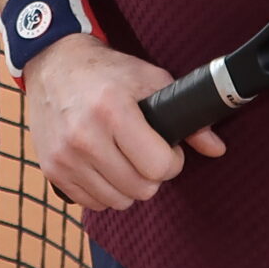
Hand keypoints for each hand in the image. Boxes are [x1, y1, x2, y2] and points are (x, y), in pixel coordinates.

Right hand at [23, 35, 223, 209]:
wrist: (54, 63)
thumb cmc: (108, 72)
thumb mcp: (150, 79)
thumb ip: (186, 115)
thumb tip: (217, 149)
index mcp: (112, 109)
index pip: (158, 166)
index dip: (172, 160)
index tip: (166, 148)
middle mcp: (85, 135)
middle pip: (141, 189)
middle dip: (151, 175)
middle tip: (145, 153)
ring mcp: (65, 156)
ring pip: (118, 202)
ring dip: (128, 186)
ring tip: (124, 158)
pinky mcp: (52, 169)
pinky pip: (92, 203)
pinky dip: (104, 190)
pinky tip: (103, 165)